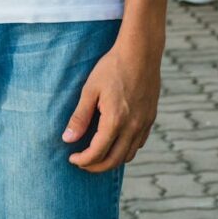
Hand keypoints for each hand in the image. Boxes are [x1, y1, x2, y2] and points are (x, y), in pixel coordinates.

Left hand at [62, 42, 159, 172]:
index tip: (72, 157)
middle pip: (114, 161)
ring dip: (111, 160)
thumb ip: (79, 117)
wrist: (140, 52)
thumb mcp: (90, 89)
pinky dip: (126, 150)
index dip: (83, 160)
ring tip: (97, 154)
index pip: (97, 153)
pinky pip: (139, 143)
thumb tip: (67, 139)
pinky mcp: (150, 118)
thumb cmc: (112, 67)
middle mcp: (132, 127)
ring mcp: (144, 123)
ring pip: (128, 155)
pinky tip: (115, 141)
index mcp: (115, 121)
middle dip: (96, 166)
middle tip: (82, 162)